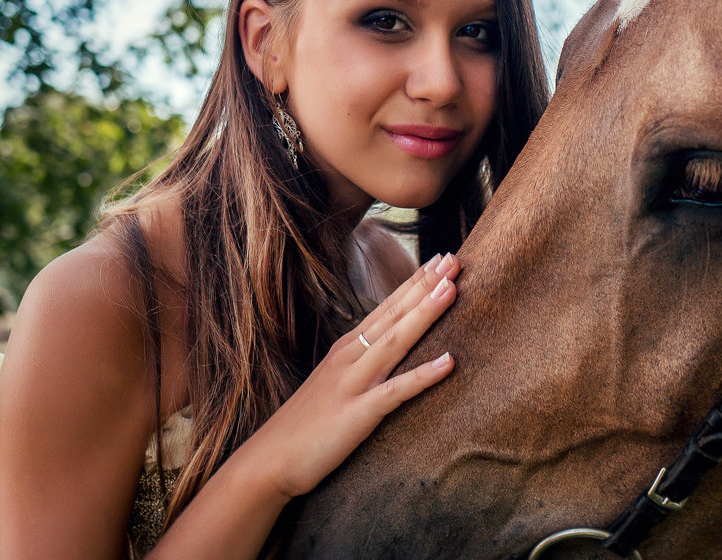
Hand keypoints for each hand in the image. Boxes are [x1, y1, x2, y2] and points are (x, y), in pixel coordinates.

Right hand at [238, 252, 459, 499]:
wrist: (267, 462)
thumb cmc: (304, 426)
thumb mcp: (334, 383)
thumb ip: (361, 364)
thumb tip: (389, 349)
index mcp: (346, 349)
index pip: (387, 307)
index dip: (415, 282)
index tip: (442, 258)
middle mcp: (349, 358)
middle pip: (394, 315)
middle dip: (427, 285)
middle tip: (455, 259)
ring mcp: (352, 384)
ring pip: (395, 342)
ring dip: (425, 314)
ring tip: (453, 289)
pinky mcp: (356, 415)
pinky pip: (395, 392)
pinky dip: (423, 375)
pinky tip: (449, 361)